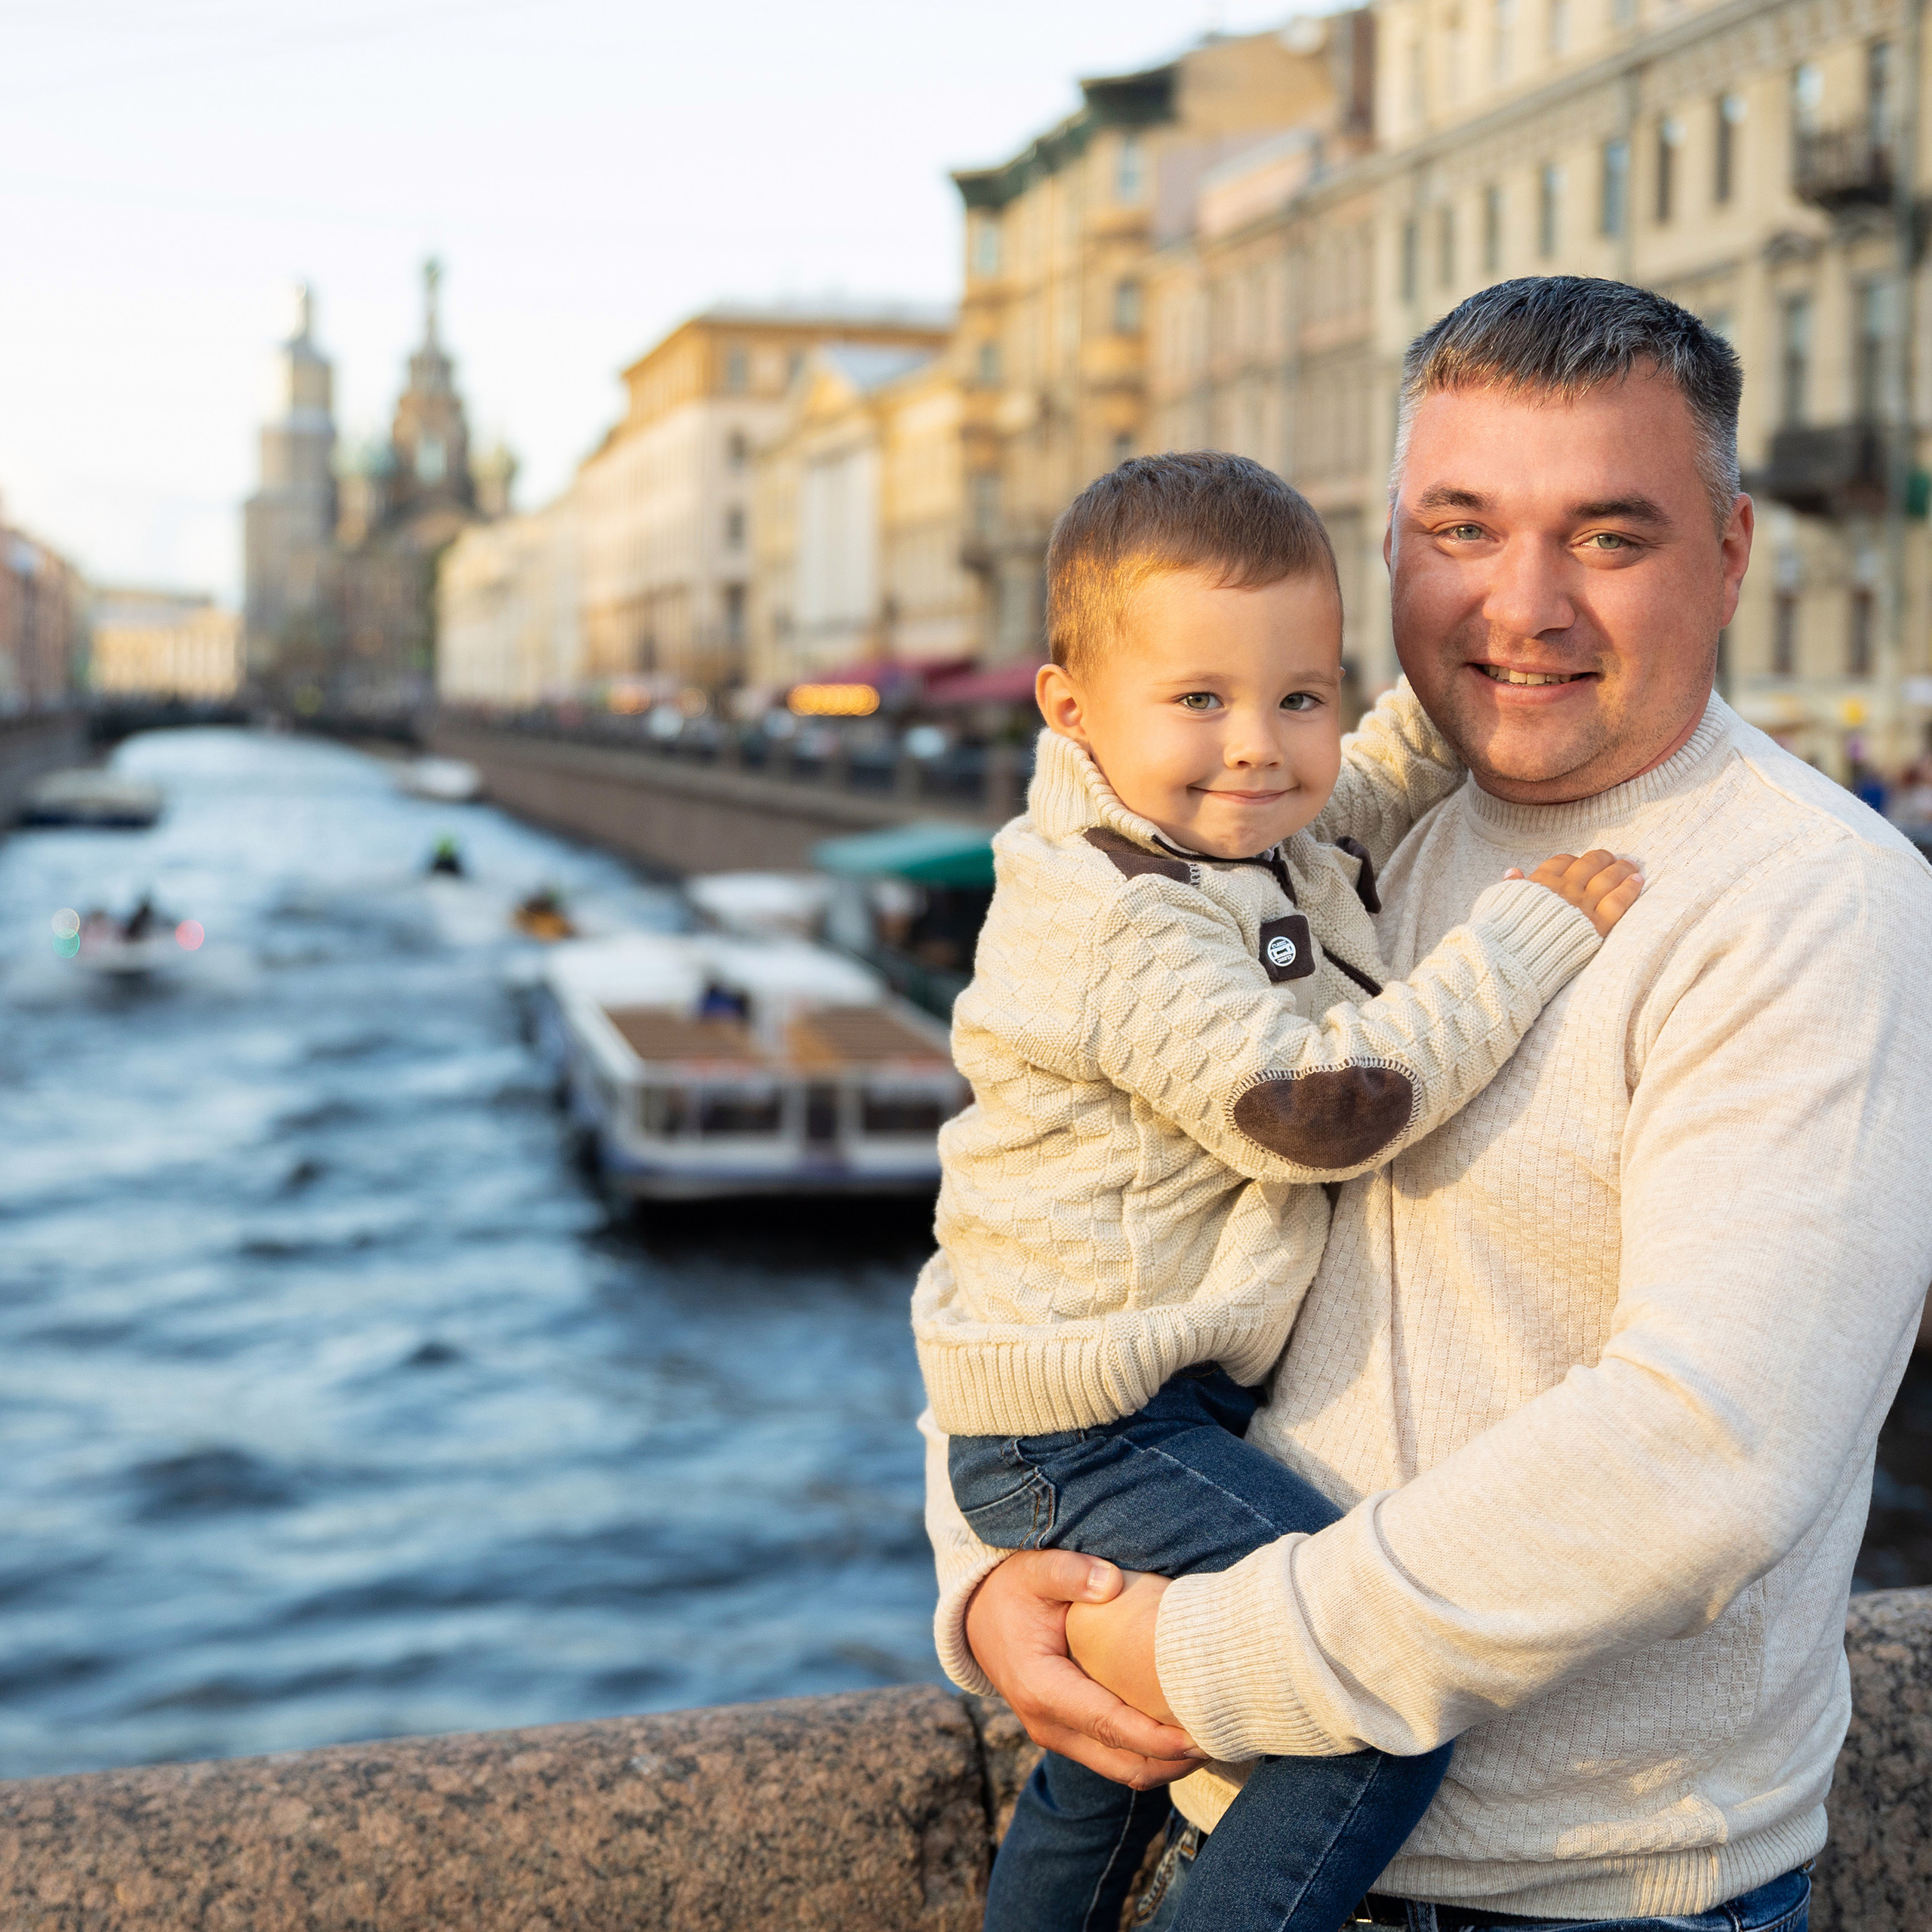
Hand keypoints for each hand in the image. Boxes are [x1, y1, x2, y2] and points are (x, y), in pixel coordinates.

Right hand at [964, 1551, 1205, 1789]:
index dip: (1157, 1737)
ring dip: (1165, 1763)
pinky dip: (1147, 1753)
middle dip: (1173, 1761)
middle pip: (1122, 1764)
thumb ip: (1071, 1573)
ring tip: (1211, 1739)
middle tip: (1222, 1740)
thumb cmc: (1013, 1590)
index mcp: (1042, 1688)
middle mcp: (1047, 1724)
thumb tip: (1111, 1584)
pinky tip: (1180, 1732)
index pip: (1110, 1724)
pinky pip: (1112, 1757)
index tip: (1200, 1735)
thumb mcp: (1036, 1570)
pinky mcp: (1066, 1733)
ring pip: (1119, 1769)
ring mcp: (1056, 1734)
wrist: (978, 1616)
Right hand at [1506, 848, 1641, 936]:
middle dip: (1602, 859)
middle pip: (1589, 864)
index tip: (1580, 861)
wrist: (1513, 961)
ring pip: (1607, 877)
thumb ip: (1510, 887)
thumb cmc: (1502, 935)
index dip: (1574, 860)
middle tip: (1612, 858)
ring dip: (1621, 868)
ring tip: (1630, 865)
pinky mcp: (1596, 925)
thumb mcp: (1498, 904)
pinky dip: (1629, 888)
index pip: (1561, 861)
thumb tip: (1513, 871)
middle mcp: (1563, 889)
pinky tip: (1637, 880)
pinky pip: (1618, 900)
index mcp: (1540, 883)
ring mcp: (1582, 905)